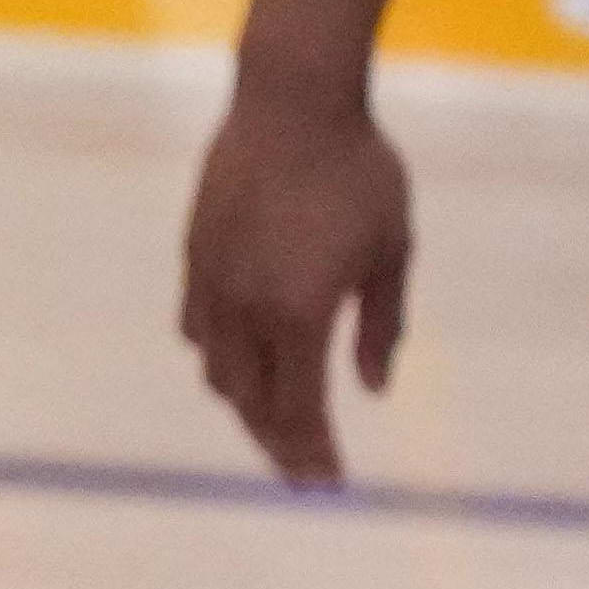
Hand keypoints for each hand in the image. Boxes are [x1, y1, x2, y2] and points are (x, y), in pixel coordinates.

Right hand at [177, 75, 416, 481]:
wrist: (292, 101)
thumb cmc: (359, 172)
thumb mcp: (393, 250)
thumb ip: (381, 326)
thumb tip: (373, 389)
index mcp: (299, 313)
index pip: (301, 408)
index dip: (313, 454)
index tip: (327, 487)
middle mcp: (246, 308)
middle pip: (253, 402)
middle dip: (279, 443)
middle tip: (303, 470)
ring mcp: (213, 282)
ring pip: (218, 371)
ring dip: (247, 403)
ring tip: (273, 417)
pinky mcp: (195, 256)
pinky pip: (198, 328)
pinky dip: (220, 357)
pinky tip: (241, 358)